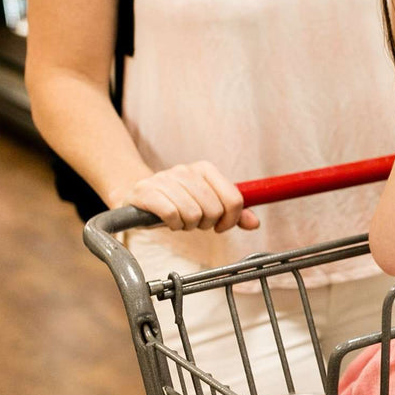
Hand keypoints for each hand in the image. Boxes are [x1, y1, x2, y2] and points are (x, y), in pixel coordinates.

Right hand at [121, 161, 258, 232]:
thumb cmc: (178, 201)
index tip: (221, 226)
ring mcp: (164, 179)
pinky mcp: (146, 192)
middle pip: (214, 209)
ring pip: (193, 213)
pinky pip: (171, 215)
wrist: (139, 196)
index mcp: (205, 169)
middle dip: (206, 223)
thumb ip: (233, 213)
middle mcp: (185, 170)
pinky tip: (169, 221)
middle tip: (195, 222)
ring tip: (181, 220)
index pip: (234, 199)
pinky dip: (173, 224)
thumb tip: (254, 223)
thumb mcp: (208, 204)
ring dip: (188, 225)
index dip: (231, 219)